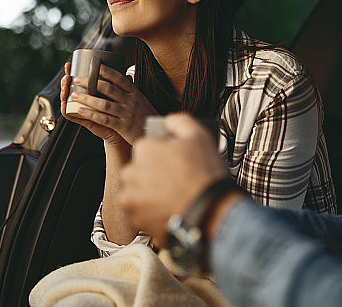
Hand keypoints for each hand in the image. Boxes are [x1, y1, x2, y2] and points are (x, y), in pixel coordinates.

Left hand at [60, 63, 157, 146]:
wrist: (155, 133)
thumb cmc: (145, 115)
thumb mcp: (141, 99)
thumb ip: (131, 89)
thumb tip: (124, 75)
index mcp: (135, 92)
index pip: (119, 78)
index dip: (105, 71)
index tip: (93, 66)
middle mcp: (131, 101)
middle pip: (108, 89)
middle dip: (90, 83)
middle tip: (77, 79)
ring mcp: (127, 114)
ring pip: (104, 104)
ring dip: (87, 98)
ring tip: (75, 95)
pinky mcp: (123, 126)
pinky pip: (104, 119)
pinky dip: (91, 114)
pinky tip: (81, 111)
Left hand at [118, 113, 230, 244]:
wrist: (210, 213)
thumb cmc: (204, 174)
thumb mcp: (199, 134)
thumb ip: (179, 121)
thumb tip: (169, 121)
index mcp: (143, 149)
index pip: (150, 146)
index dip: (167, 153)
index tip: (180, 162)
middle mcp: (131, 172)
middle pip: (142, 168)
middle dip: (155, 172)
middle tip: (178, 180)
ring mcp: (131, 198)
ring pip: (139, 190)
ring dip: (151, 192)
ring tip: (175, 196)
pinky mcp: (135, 220)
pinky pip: (142, 211)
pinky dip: (152, 211)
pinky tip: (170, 209)